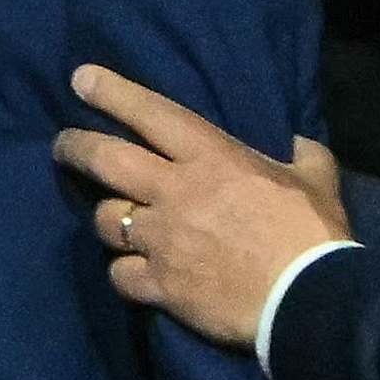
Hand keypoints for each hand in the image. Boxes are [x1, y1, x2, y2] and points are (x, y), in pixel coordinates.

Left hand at [52, 63, 348, 348]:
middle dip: (76, 147)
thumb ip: (300, 153)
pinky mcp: (159, 286)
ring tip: (115, 220)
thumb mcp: (315, 176)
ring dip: (108, 217)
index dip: (112, 92)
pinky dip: (122, 271)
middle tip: (64, 145)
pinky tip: (131, 272)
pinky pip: (119, 274)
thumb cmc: (311, 232)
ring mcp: (161, 240)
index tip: (80, 79)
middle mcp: (174, 192)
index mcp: (210, 157)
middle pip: (105, 160)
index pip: (150, 113)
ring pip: (106, 219)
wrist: (307, 300)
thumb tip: (296, 142)